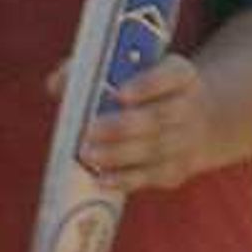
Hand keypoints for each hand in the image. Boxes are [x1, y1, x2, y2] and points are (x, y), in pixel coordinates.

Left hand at [77, 53, 232, 192]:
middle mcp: (190, 107)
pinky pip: (153, 176)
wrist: (195, 123)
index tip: (119, 94)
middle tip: (90, 131)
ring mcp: (186, 140)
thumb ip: (91, 73)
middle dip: (124, 126)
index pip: (170, 76)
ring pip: (156, 149)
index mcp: (180, 75)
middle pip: (160, 117)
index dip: (147, 85)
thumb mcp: (131, 73)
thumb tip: (56, 83)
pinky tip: (103, 178)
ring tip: (88, 155)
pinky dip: (127, 179)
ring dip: (120, 155)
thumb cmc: (145, 94)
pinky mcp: (177, 169)